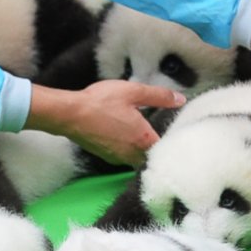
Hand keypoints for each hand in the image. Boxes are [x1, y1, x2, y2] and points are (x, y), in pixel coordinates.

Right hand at [31, 80, 178, 168]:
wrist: (69, 114)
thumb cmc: (101, 102)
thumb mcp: (134, 92)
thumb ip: (160, 96)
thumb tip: (181, 100)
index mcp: (143, 139)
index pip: (166, 148)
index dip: (173, 142)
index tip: (179, 134)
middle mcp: (131, 154)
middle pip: (152, 157)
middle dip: (159, 150)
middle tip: (166, 136)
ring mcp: (117, 157)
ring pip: (138, 159)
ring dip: (144, 151)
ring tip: (148, 136)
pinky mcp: (105, 156)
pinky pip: (124, 157)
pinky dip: (129, 150)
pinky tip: (127, 137)